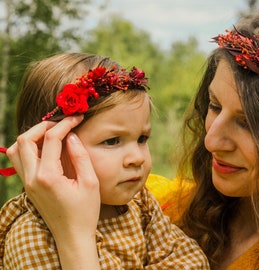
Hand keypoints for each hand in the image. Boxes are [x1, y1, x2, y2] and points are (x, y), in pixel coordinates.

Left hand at [7, 116, 100, 268]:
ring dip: (32, 136)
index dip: (65, 124)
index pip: (51, 139)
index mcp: (48, 176)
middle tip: (63, 124)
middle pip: (26, 139)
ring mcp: (27, 183)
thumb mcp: (90, 182)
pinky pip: (19, 160)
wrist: (72, 235)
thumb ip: (80, 156)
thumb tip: (71, 136)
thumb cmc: (85, 210)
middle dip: (44, 126)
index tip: (78, 118)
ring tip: (52, 134)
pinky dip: (28, 148)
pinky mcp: (28, 186)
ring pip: (16, 149)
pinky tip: (44, 149)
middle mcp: (32, 178)